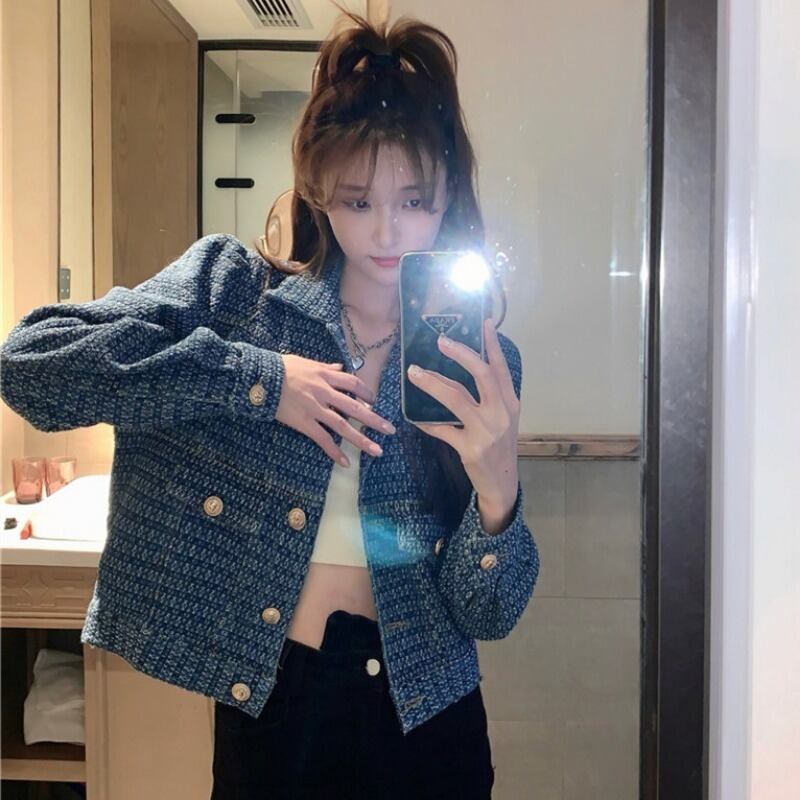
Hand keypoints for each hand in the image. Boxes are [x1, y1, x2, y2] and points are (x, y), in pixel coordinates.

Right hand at [275, 354, 395, 464]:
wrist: (260, 378)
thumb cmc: (281, 368)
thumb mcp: (306, 362)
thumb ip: (326, 367)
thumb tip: (340, 367)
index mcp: (325, 375)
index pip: (353, 383)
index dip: (366, 392)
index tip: (374, 401)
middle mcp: (324, 392)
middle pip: (355, 407)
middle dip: (374, 420)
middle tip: (390, 430)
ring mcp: (315, 409)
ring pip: (343, 426)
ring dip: (361, 439)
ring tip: (377, 451)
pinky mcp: (304, 423)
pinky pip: (322, 439)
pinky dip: (334, 451)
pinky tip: (345, 463)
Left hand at [407, 318, 519, 504]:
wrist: (502, 484)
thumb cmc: (499, 447)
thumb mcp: (502, 420)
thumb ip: (490, 397)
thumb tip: (466, 370)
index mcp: (510, 403)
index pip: (501, 368)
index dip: (492, 345)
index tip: (482, 323)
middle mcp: (501, 413)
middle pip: (482, 375)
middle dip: (461, 355)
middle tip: (440, 341)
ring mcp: (486, 431)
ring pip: (457, 398)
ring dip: (432, 383)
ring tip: (414, 372)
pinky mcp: (470, 448)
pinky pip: (442, 429)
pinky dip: (427, 422)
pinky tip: (416, 418)